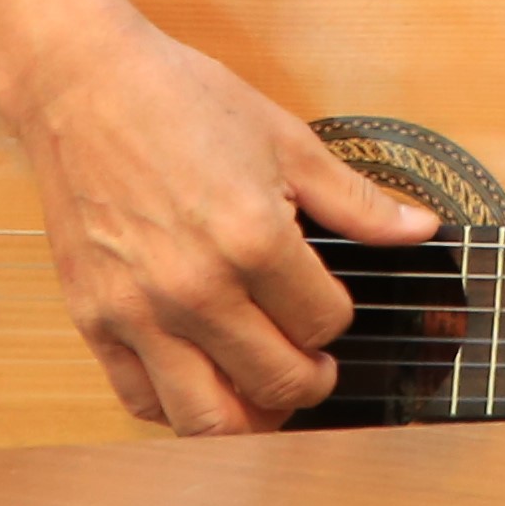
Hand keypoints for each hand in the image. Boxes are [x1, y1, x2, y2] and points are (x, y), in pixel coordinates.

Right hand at [2, 19, 435, 434]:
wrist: (84, 86)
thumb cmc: (181, 102)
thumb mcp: (286, 140)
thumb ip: (356, 201)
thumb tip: (420, 228)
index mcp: (253, 240)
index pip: (324, 323)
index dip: (338, 319)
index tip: (328, 305)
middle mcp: (196, 289)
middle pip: (279, 383)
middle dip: (311, 381)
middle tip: (315, 366)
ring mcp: (140, 312)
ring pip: (209, 420)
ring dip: (251, 419)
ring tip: (265, 392)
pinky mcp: (94, 320)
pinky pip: (141, 401)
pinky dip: (178, 409)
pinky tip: (202, 381)